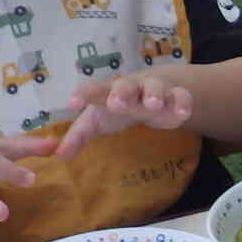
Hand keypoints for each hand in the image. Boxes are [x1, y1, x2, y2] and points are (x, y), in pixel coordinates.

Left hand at [55, 72, 194, 160]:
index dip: (84, 95)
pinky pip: (181, 96)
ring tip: (152, 105)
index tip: (72, 103)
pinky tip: (183, 113)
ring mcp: (155, 90)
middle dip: (121, 93)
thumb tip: (58, 155)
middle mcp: (131, 88)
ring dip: (153, 94)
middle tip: (117, 103)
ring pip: (155, 87)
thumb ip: (78, 136)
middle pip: (125, 85)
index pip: (94, 91)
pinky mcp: (176, 97)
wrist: (154, 90)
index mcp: (108, 92)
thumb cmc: (119, 106)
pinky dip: (182, 102)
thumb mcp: (97, 121)